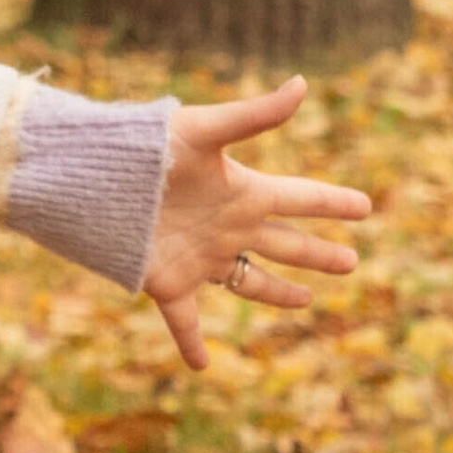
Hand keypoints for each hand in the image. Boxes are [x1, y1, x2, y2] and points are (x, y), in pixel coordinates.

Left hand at [144, 75, 370, 369]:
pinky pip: (185, 320)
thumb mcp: (204, 130)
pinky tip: (202, 367)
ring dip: (278, 292)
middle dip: (318, 253)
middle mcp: (228, 227)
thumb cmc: (145, 148)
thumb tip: (301, 84)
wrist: (87, 178)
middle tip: (350, 263)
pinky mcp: (167, 282)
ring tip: (305, 302)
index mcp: (243, 192)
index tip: (366, 207)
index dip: (334, 203)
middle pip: (285, 244)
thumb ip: (253, 115)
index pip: (302, 199)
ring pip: (249, 281)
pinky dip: (192, 343)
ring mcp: (200, 257)